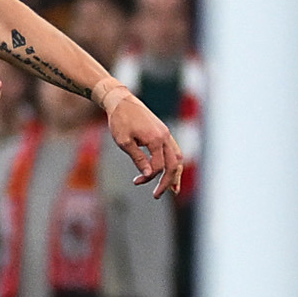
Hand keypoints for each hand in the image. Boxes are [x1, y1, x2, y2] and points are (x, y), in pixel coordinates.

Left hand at [99, 83, 183, 198]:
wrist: (121, 101)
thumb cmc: (120, 120)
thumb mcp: (124, 142)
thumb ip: (138, 158)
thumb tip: (148, 174)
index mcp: (155, 139)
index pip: (158, 166)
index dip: (148, 177)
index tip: (136, 181)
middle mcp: (164, 136)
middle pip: (173, 165)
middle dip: (166, 182)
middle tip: (157, 195)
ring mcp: (166, 134)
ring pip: (177, 158)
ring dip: (175, 174)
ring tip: (173, 189)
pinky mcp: (163, 132)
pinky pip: (174, 150)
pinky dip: (173, 163)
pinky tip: (170, 172)